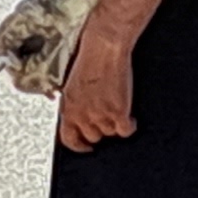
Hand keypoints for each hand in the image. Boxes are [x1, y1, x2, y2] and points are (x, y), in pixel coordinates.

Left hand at [61, 28, 142, 149]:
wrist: (103, 49)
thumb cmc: (86, 62)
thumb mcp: (69, 86)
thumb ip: (71, 104)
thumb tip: (72, 117)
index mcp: (66, 109)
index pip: (69, 140)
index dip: (79, 146)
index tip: (86, 147)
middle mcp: (81, 115)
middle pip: (93, 137)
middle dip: (100, 130)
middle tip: (107, 118)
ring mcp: (100, 115)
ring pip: (110, 133)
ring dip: (115, 126)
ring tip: (118, 112)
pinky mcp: (118, 111)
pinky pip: (126, 130)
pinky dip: (130, 126)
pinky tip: (130, 117)